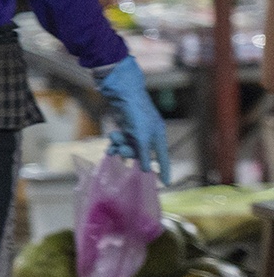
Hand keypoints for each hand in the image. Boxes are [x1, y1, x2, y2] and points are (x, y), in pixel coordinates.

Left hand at [98, 57, 169, 183]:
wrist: (122, 93)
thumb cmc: (136, 113)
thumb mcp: (141, 135)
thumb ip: (143, 153)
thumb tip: (146, 170)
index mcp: (158, 135)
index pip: (163, 157)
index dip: (164, 170)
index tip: (165, 183)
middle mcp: (149, 134)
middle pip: (140, 154)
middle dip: (129, 153)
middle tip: (120, 151)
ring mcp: (136, 130)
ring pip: (128, 147)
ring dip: (120, 147)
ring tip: (113, 140)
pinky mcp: (125, 126)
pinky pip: (121, 141)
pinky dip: (115, 143)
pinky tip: (110, 143)